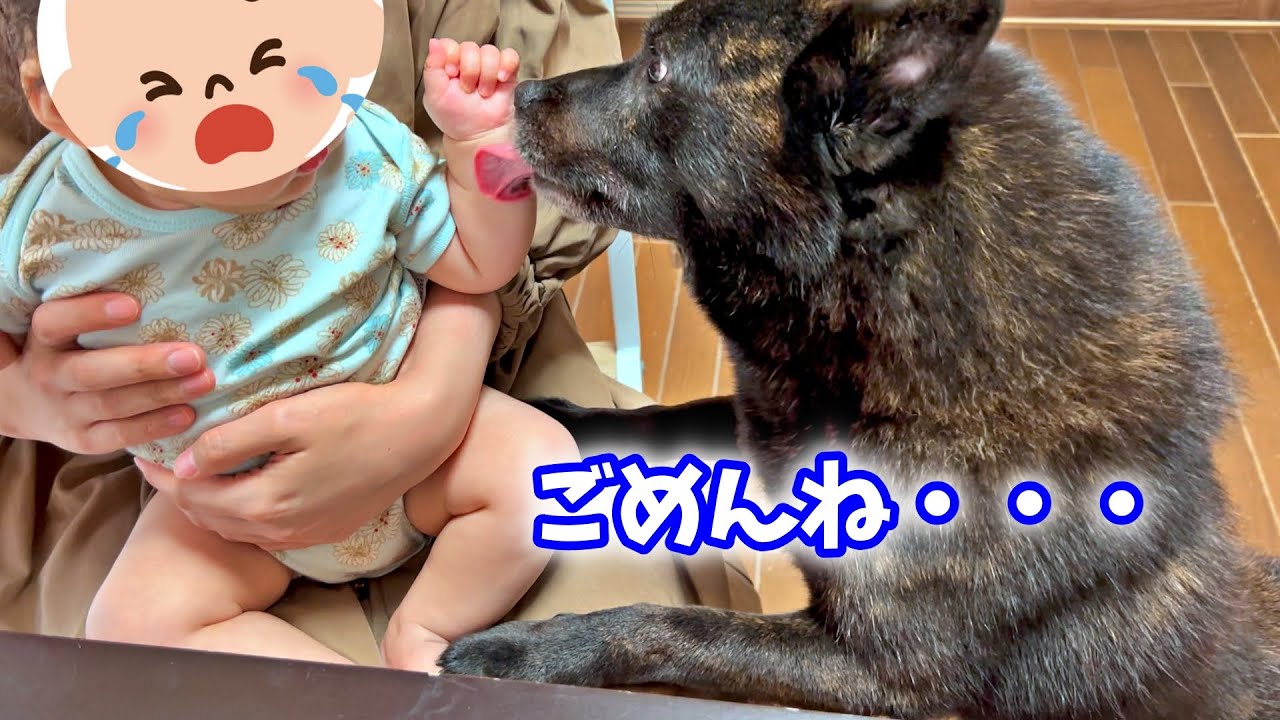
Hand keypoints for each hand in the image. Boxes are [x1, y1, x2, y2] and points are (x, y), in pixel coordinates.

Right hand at [0, 293, 214, 452]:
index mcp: (43, 340)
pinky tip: (188, 415)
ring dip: (162, 393)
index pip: (55, 322)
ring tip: (204, 381)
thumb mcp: (66, 330)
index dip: (89, 314)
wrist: (24, 404)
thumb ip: (97, 313)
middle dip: (145, 365)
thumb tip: (163, 277)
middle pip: (93, 372)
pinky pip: (119, 436)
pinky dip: (154, 426)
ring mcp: (64, 412)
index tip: (133, 305)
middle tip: (193, 355)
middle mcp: (48, 376)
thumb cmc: (66, 350)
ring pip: (112, 404)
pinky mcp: (82, 440)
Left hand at [136, 381, 466, 550]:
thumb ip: (232, 441)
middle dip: (182, 492)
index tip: (145, 451)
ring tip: (195, 475)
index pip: (194, 495)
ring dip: (211, 505)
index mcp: (268, 502)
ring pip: (237, 529)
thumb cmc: (358, 414)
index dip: (163, 474)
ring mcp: (306, 535)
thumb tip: (187, 463)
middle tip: (162, 462)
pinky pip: (268, 531)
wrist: (421, 432)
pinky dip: (243, 513)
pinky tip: (242, 489)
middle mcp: (283, 530)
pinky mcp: (325, 531)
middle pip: (211, 517)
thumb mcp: (290, 416)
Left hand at [423, 39, 520, 141]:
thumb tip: (434, 42)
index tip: (451, 74)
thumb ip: (432, 68)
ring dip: (487, 74)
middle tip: (468, 90)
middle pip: (470, 47)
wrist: (479, 135)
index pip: (449, 44)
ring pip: (490, 51)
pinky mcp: (508, 71)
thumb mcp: (435, 96)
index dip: (451, 56)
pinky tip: (501, 79)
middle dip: (469, 71)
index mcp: (449, 62)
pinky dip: (507, 65)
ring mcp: (489, 65)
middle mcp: (468, 60)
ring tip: (484, 93)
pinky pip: (511, 55)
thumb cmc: (455, 117)